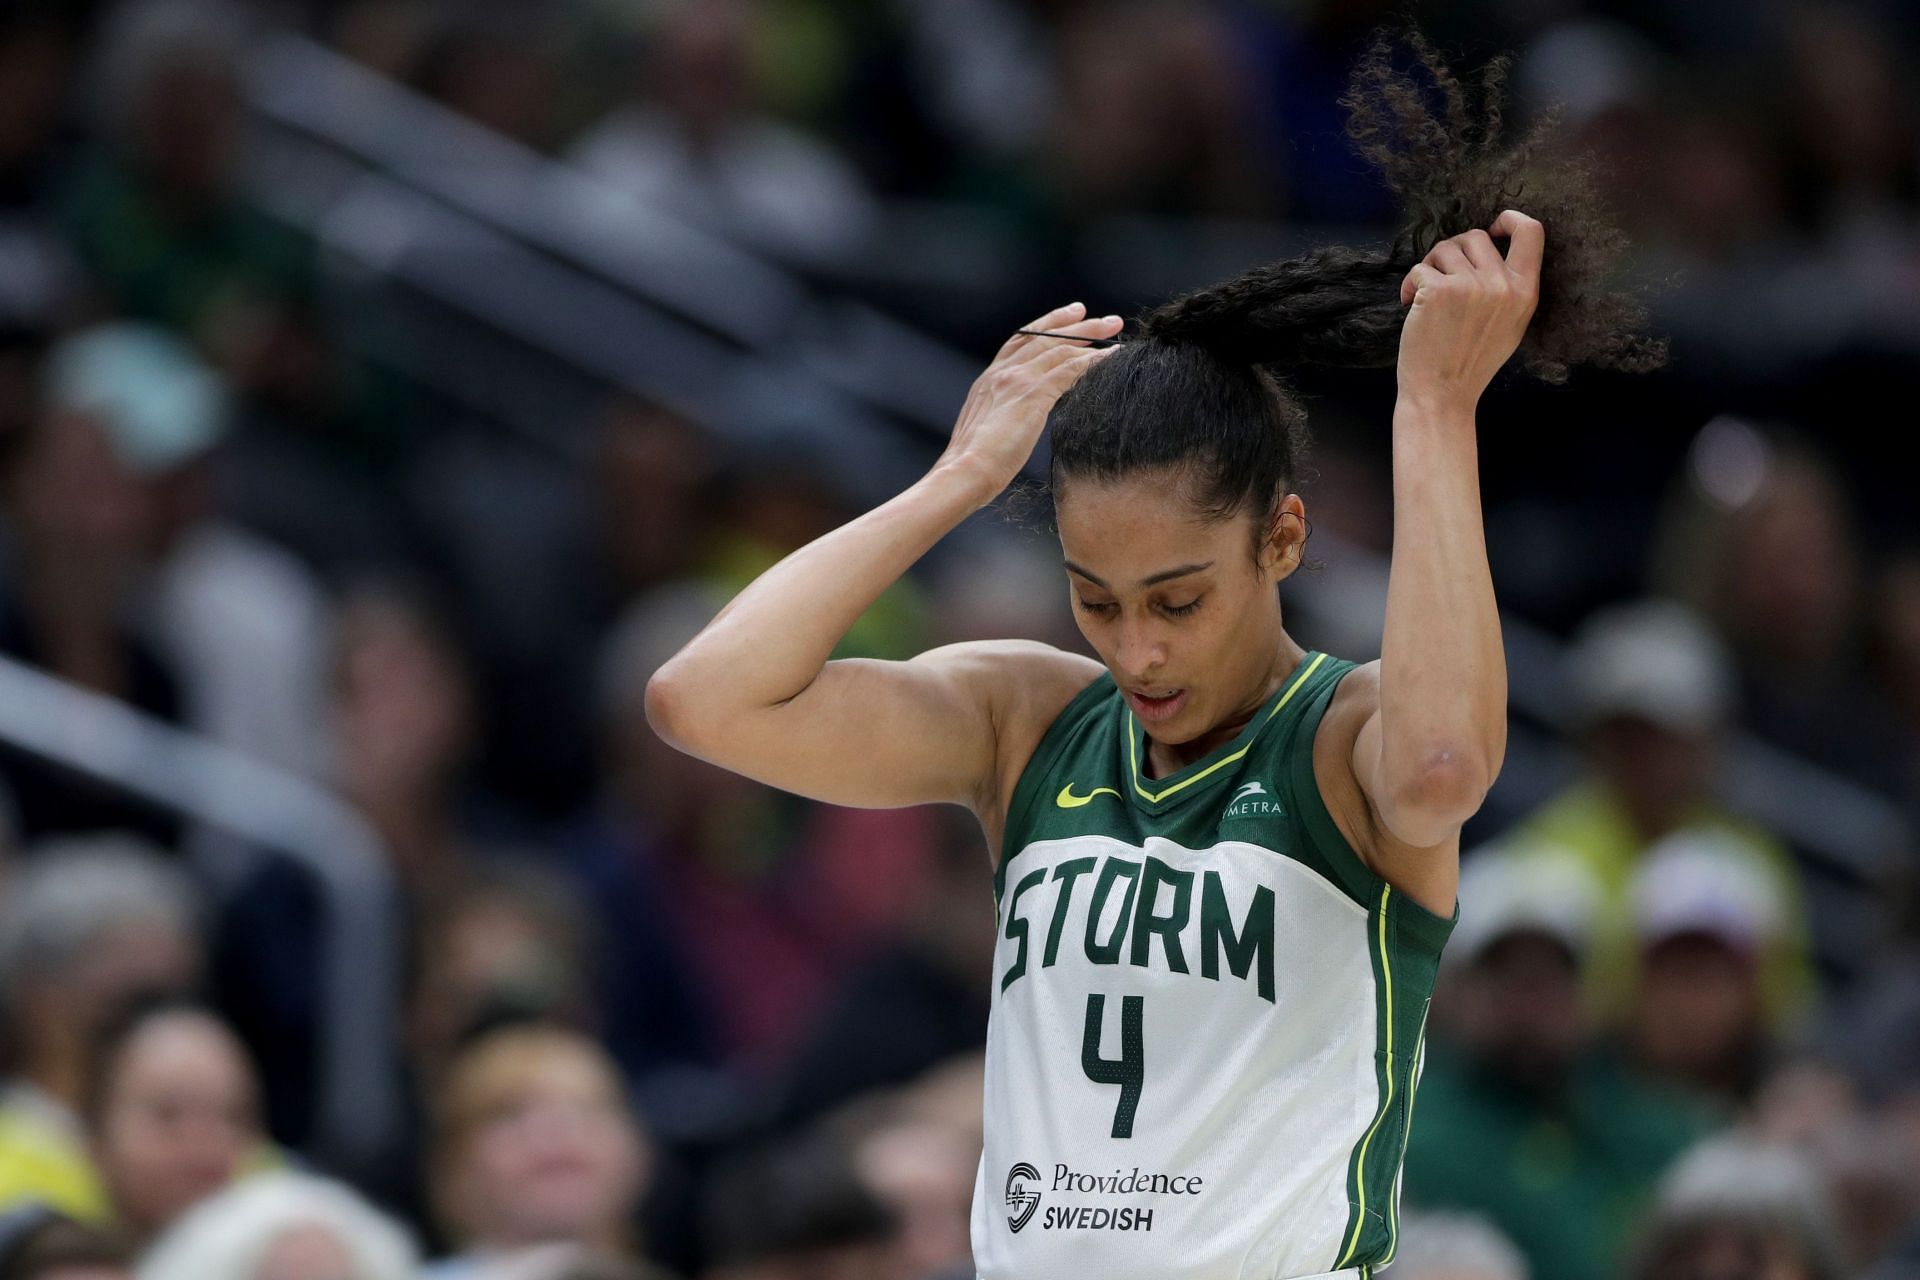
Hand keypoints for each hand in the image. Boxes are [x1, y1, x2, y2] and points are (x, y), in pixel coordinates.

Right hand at [937, 302, 1121, 498]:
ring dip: (1091, 334)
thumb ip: (999, 419)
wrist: (964, 473)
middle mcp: (1001, 373)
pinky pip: (1070, 369)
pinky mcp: (1032, 394)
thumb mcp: (983, 432)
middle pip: (1044, 336)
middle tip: (1106, 319)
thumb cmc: (972, 468)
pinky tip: (1112, 357)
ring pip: (1060, 347)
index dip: (1047, 325)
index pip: (1020, 340)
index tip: (1071, 315)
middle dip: (1077, 324)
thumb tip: (1014, 424)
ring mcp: (1016, 380)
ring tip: (1115, 327)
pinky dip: (1094, 359)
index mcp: (988, 381)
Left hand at [1395, 210, 1542, 411]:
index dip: (1509, 219)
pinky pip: (1420, 268)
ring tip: (1425, 295)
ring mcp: (1471, 286)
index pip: (1532, 231)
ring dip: (1430, 266)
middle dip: (1453, 251)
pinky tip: (1410, 304)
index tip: (1493, 228)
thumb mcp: (1510, 325)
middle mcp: (1502, 285)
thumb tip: (1496, 247)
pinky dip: (1409, 285)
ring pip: (1445, 248)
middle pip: (1476, 236)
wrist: (1442, 395)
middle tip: (1441, 277)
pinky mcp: (1439, 290)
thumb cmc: (1471, 362)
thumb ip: (1510, 286)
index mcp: (1526, 292)